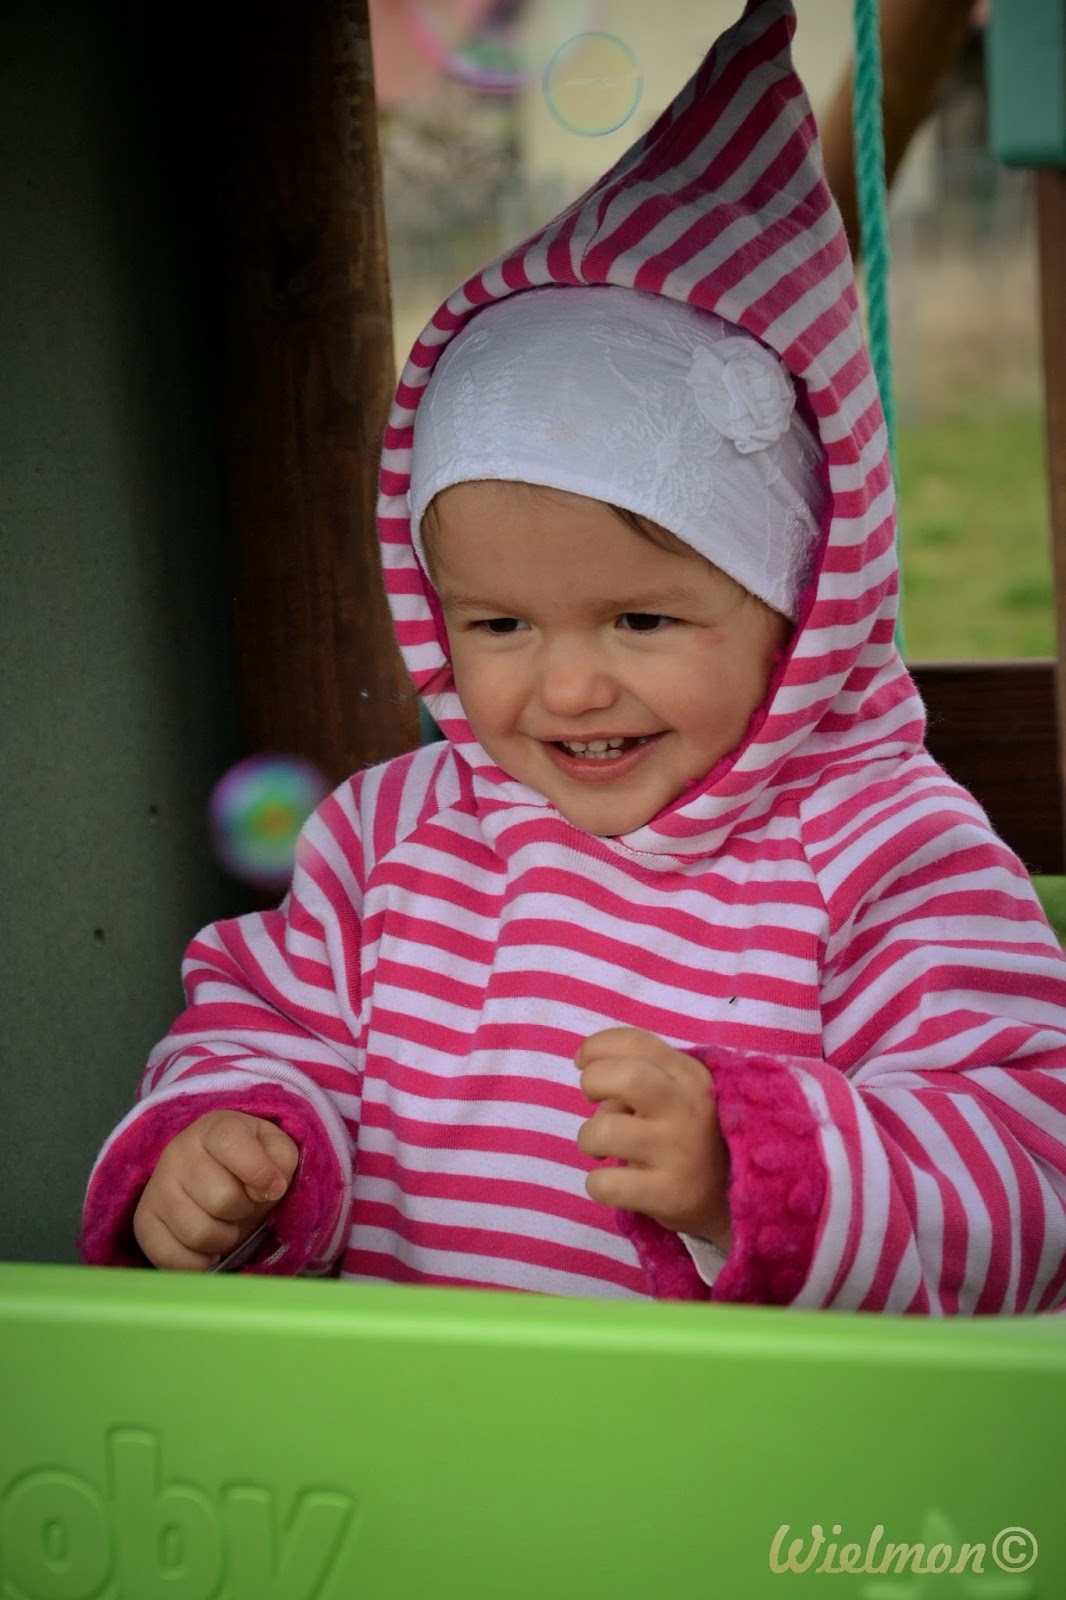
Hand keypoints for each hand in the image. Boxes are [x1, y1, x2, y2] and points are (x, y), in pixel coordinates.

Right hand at [132, 1110, 298, 1270]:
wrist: (216, 1173)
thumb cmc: (252, 1163)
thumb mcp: (276, 1150)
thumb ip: (281, 1160)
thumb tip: (269, 1188)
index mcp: (213, 1128)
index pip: (231, 1143)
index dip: (259, 1171)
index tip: (273, 1188)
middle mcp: (177, 1152)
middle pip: (222, 1199)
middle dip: (244, 1210)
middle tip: (244, 1205)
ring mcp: (156, 1187)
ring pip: (199, 1234)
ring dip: (225, 1238)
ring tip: (227, 1224)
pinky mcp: (143, 1221)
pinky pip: (171, 1258)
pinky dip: (199, 1263)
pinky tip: (208, 1248)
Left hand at [576, 1028, 731, 1249]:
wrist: (731, 1197)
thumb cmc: (688, 1134)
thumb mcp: (677, 1094)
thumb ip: (641, 1077)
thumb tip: (595, 1085)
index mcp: (689, 1075)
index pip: (635, 1042)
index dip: (596, 1047)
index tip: (583, 1062)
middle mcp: (688, 1108)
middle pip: (626, 1077)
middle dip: (593, 1083)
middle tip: (593, 1101)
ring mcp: (679, 1152)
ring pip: (605, 1131)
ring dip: (589, 1138)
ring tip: (602, 1148)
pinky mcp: (669, 1194)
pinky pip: (606, 1184)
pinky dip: (598, 1183)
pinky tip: (614, 1183)